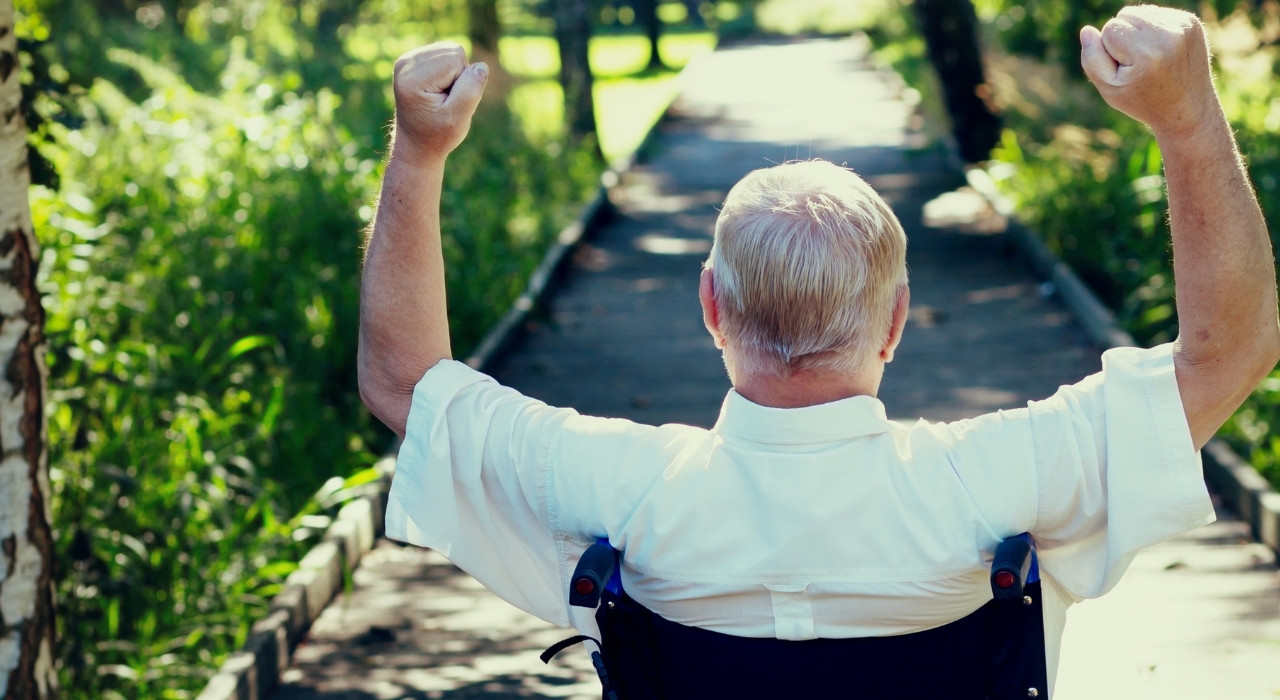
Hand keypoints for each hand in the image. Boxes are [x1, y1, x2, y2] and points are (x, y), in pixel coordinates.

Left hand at [391, 43, 487, 164]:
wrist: (416, 145)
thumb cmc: (438, 135)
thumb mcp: (458, 119)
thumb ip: (470, 91)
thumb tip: (481, 66)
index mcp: (412, 78)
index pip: (455, 59)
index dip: (462, 82)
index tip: (448, 103)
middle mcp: (405, 64)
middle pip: (453, 51)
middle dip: (458, 75)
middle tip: (446, 101)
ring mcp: (407, 60)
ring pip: (450, 50)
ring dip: (454, 73)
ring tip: (442, 96)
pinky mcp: (412, 60)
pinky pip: (444, 53)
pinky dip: (448, 71)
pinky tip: (437, 89)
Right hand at [1080, 6, 1215, 140]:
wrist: (1187, 109)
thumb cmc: (1143, 101)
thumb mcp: (1109, 89)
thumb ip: (1092, 59)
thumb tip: (1087, 31)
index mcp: (1147, 54)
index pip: (1110, 28)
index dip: (1110, 50)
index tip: (1126, 70)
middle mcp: (1169, 35)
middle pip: (1125, 14)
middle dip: (1123, 36)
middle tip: (1137, 64)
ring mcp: (1183, 26)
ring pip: (1140, 12)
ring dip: (1137, 31)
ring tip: (1149, 57)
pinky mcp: (1191, 22)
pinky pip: (1156, 14)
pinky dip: (1153, 30)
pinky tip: (1161, 50)